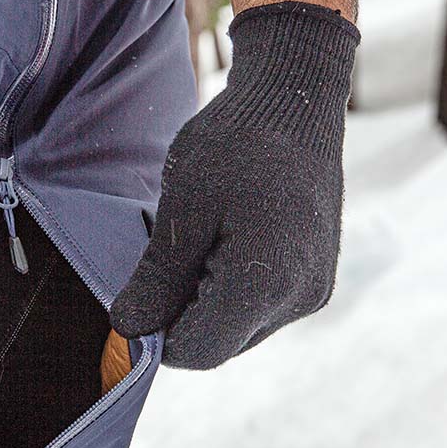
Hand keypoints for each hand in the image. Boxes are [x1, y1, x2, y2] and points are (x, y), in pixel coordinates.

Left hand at [109, 2, 358, 369]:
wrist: (296, 96)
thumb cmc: (236, 142)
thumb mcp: (182, 210)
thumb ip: (157, 279)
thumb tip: (129, 331)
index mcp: (266, 284)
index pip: (199, 351)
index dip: (158, 336)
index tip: (136, 296)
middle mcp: (300, 298)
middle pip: (220, 344)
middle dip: (182, 315)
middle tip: (166, 255)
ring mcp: (314, 289)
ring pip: (240, 328)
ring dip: (206, 301)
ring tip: (199, 239)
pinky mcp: (317, 277)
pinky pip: (262, 306)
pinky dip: (232, 287)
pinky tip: (223, 239)